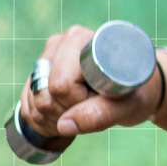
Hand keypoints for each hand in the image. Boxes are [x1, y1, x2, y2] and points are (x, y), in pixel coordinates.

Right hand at [19, 25, 161, 137]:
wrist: (138, 90)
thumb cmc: (137, 94)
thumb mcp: (128, 105)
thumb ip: (101, 114)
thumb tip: (64, 125)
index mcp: (83, 41)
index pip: (61, 84)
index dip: (78, 102)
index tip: (102, 100)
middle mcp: (60, 44)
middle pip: (44, 95)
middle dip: (67, 111)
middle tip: (94, 105)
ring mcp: (46, 59)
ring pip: (34, 103)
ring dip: (57, 119)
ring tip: (85, 109)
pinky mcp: (38, 76)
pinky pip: (28, 108)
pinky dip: (46, 120)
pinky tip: (70, 113)